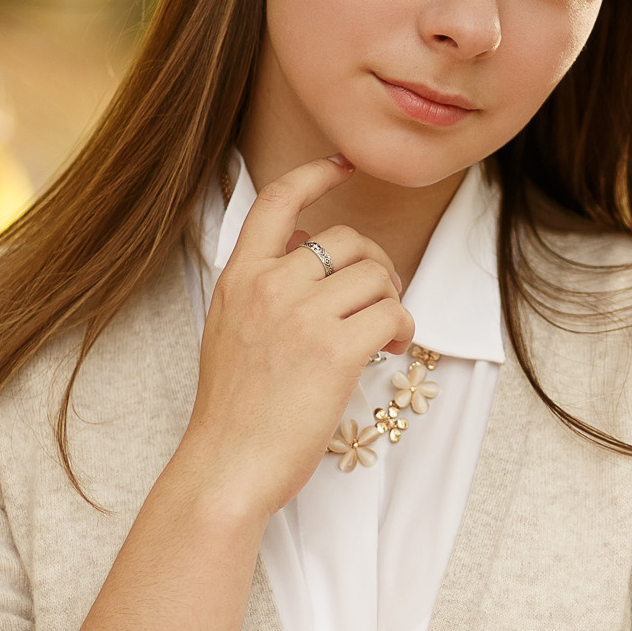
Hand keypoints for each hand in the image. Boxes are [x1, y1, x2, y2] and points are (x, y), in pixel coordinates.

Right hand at [176, 155, 413, 519]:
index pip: (277, 201)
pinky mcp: (334, 351)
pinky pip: (391, 313)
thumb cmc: (234, 411)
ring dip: (393, 300)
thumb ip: (261, 289)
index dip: (316, 175)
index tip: (344, 164)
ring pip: (376, 275)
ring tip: (387, 332)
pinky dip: (403, 328)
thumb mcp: (228, 331)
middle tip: (379, 299)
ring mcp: (301, 317)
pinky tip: (394, 348)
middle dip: (376, 264)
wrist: (227, 466)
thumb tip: (308, 254)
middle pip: (347, 239)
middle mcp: (268, 286)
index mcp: (238, 278)